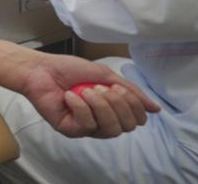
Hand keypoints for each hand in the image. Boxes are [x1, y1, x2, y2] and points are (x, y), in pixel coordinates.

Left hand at [21, 54, 160, 138]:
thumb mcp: (105, 75)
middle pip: (126, 126)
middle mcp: (101, 121)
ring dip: (100, 105)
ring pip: (109, 128)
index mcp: (112, 109)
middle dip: (117, 104)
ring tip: (86, 90)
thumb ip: (130, 91)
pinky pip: (87, 125)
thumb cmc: (70, 70)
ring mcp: (86, 127)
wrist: (41, 68)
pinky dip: (81, 106)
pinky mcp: (71, 130)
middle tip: (100, 88)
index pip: (136, 120)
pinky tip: (70, 95)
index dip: (133, 105)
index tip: (118, 87)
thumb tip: (155, 108)